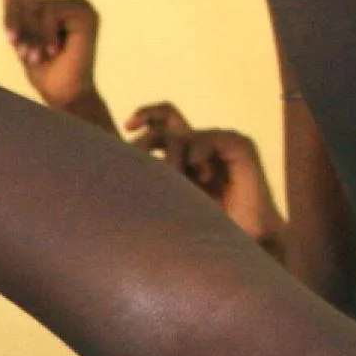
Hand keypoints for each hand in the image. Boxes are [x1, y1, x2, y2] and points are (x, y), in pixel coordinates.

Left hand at [0, 0, 101, 112]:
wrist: (67, 98)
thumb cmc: (47, 73)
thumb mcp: (23, 36)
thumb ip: (16, 7)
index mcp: (60, 4)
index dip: (11, 19)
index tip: (13, 43)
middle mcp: (73, 1)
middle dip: (20, 27)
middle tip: (28, 53)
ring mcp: (81, 6)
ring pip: (36, 5)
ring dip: (32, 35)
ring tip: (38, 55)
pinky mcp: (85, 14)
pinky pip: (49, 12)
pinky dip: (45, 34)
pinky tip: (54, 50)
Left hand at [125, 104, 286, 249]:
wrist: (241, 243)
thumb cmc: (202, 230)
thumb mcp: (166, 201)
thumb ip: (149, 180)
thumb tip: (115, 165)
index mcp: (181, 155)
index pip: (158, 124)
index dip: (143, 116)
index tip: (127, 127)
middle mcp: (199, 144)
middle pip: (168, 113)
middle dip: (148, 118)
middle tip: (134, 138)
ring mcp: (219, 143)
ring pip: (184, 133)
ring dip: (175, 157)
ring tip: (178, 181)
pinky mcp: (239, 146)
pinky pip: (211, 138)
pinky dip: (201, 153)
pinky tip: (202, 175)